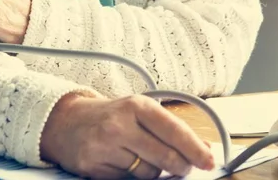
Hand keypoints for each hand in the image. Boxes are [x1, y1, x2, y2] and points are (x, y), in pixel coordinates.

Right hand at [40, 93, 214, 178]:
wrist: (68, 121)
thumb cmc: (112, 115)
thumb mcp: (140, 111)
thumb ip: (170, 127)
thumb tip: (203, 148)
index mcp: (137, 105)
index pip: (174, 130)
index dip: (195, 149)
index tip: (209, 160)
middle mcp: (121, 125)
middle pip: (165, 157)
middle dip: (180, 166)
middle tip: (183, 166)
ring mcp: (106, 147)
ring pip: (148, 173)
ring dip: (154, 171)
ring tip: (143, 156)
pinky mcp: (94, 168)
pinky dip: (133, 177)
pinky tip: (126, 163)